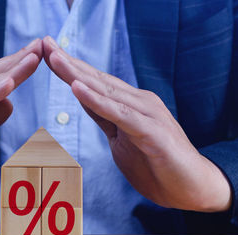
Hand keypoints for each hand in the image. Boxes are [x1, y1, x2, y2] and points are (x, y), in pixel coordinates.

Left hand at [43, 36, 230, 211]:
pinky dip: (98, 101)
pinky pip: (120, 115)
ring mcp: (147, 115)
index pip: (94, 83)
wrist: (193, 189)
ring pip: (106, 91)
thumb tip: (84, 98)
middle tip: (44, 43)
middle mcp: (138, 102)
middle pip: (97, 80)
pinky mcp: (153, 132)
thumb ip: (105, 118)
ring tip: (54, 58)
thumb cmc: (157, 165)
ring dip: (78, 75)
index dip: (69, 68)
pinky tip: (78, 88)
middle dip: (68, 62)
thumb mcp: (121, 139)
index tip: (46, 52)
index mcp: (129, 104)